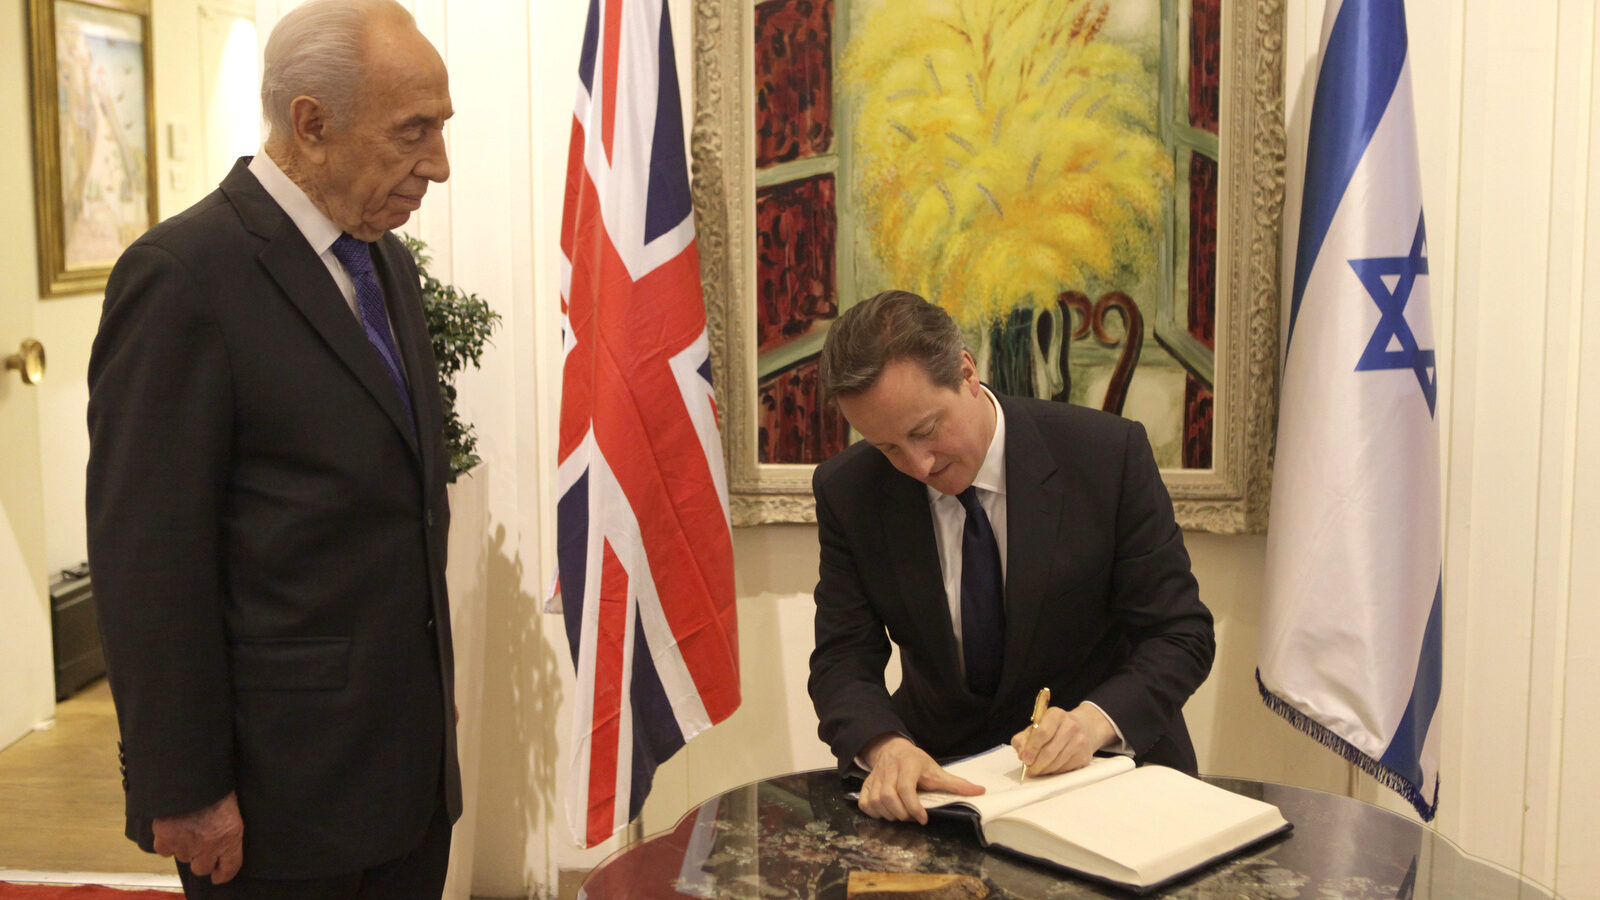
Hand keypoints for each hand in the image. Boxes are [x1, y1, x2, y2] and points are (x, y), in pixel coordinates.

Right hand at [152, 791, 244, 883]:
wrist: (193, 776)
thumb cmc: (216, 787)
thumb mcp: (232, 808)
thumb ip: (226, 830)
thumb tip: (220, 839)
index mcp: (230, 837)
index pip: (229, 867)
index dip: (223, 874)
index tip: (218, 876)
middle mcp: (209, 846)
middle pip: (201, 868)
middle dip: (200, 859)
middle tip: (199, 845)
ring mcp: (186, 844)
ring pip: (183, 858)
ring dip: (184, 847)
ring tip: (187, 828)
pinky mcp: (166, 838)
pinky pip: (164, 850)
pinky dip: (166, 842)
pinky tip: (171, 828)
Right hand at [858, 734, 982, 823]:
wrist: (892, 748)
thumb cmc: (917, 762)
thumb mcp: (937, 770)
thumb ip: (956, 784)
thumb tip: (980, 791)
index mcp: (908, 764)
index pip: (905, 787)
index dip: (913, 807)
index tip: (923, 819)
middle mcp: (889, 769)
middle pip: (887, 796)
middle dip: (901, 813)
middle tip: (912, 817)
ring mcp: (875, 777)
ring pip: (875, 801)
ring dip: (888, 814)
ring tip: (901, 816)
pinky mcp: (866, 783)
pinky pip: (864, 802)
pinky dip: (873, 812)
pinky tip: (885, 813)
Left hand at [1011, 703, 1114, 776]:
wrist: (1085, 727)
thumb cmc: (1055, 728)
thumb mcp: (1037, 726)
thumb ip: (1023, 738)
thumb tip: (1022, 755)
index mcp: (1056, 715)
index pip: (1042, 732)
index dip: (1032, 748)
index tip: (1025, 759)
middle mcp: (1071, 726)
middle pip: (1050, 751)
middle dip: (1036, 764)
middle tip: (1029, 769)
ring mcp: (1080, 741)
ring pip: (1057, 762)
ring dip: (1044, 770)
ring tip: (1038, 769)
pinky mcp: (1084, 756)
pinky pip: (1065, 769)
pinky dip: (1054, 771)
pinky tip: (1050, 767)